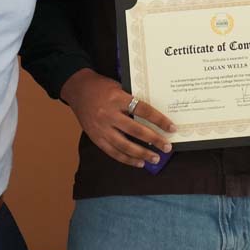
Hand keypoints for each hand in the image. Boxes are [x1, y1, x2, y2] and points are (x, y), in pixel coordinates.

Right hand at [60, 68, 174, 167]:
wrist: (78, 89)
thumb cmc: (102, 87)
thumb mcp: (119, 87)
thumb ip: (133, 100)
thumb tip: (154, 116)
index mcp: (117, 98)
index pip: (143, 110)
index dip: (159, 120)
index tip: (171, 127)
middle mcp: (109, 114)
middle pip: (135, 130)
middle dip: (154, 140)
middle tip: (167, 147)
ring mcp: (101, 128)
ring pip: (124, 145)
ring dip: (142, 153)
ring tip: (155, 158)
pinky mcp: (96, 138)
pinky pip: (113, 152)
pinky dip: (127, 159)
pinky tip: (139, 162)